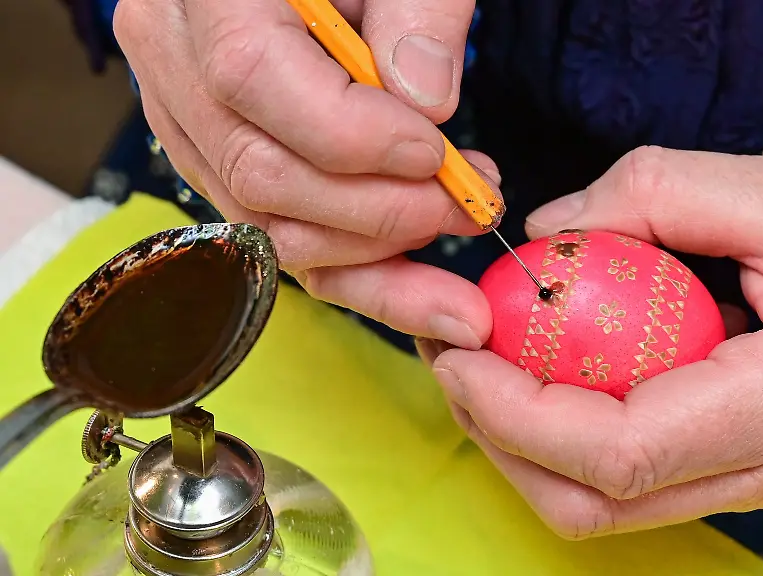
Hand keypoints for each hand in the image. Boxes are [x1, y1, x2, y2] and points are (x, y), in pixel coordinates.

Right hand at [114, 0, 490, 348]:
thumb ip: (416, 12)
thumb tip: (427, 102)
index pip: (252, 78)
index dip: (354, 138)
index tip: (438, 154)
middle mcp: (172, 59)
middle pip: (257, 172)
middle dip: (377, 210)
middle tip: (468, 204)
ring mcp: (185, 121)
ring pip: (264, 225)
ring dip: (373, 250)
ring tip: (455, 220)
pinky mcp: (218, 167)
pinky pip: (278, 239)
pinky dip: (355, 268)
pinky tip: (417, 283)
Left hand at [423, 147, 762, 538]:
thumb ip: (653, 194)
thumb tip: (548, 232)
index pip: (623, 451)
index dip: (519, 412)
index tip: (463, 354)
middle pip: (597, 503)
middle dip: (500, 440)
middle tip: (455, 363)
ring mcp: (751, 487)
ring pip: (605, 507)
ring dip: (525, 447)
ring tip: (486, 370)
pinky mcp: (736, 475)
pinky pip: (632, 483)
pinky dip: (569, 442)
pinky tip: (548, 379)